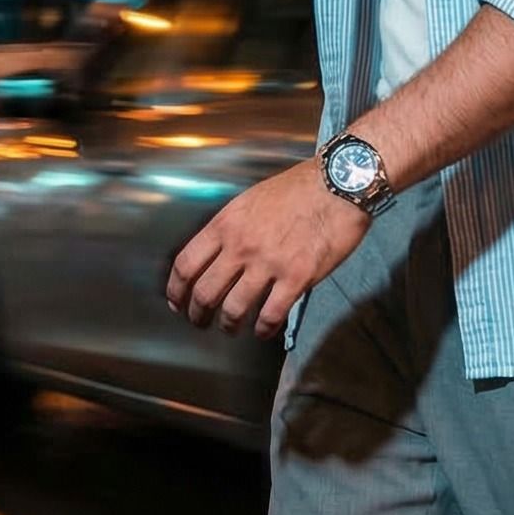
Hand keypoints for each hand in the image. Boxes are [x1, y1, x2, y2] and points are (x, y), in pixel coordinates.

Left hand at [166, 159, 369, 338]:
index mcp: (226, 224)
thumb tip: (220, 253)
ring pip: (234, 309)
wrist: (338, 183)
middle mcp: (241, 246)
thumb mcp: (251, 199)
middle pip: (205, 292)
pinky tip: (264, 331)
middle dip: (198, 314)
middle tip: (200, 322)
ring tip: (232, 329)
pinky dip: (264, 329)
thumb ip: (232, 228)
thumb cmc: (297, 187)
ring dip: (229, 325)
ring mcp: (268, 263)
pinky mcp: (296, 278)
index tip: (177, 302)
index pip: (186, 265)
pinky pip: (271, 315)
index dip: (176, 290)